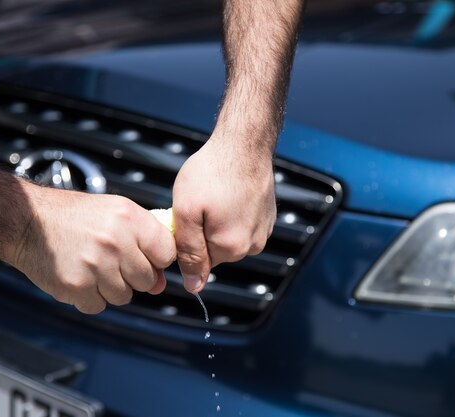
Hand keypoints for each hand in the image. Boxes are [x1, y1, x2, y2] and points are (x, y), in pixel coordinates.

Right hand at [13, 185, 175, 313]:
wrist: (29, 221)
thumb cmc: (75, 216)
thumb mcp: (116, 212)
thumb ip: (144, 243)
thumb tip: (159, 284)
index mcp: (130, 218)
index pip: (167, 253)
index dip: (157, 259)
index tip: (145, 256)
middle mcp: (115, 241)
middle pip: (147, 280)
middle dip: (133, 276)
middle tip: (112, 261)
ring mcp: (95, 265)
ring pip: (124, 296)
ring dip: (111, 288)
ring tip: (93, 266)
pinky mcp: (76, 286)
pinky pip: (98, 306)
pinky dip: (90, 297)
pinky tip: (80, 276)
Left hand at [172, 133, 276, 292]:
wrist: (245, 143)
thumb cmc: (212, 172)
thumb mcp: (186, 211)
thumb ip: (188, 252)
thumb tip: (194, 287)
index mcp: (231, 248)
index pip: (199, 264)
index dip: (187, 241)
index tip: (188, 217)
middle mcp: (252, 246)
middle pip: (215, 251)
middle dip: (203, 232)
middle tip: (199, 203)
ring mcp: (263, 231)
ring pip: (229, 238)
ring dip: (219, 222)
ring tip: (216, 195)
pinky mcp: (268, 217)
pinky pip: (243, 225)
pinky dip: (234, 213)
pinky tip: (230, 193)